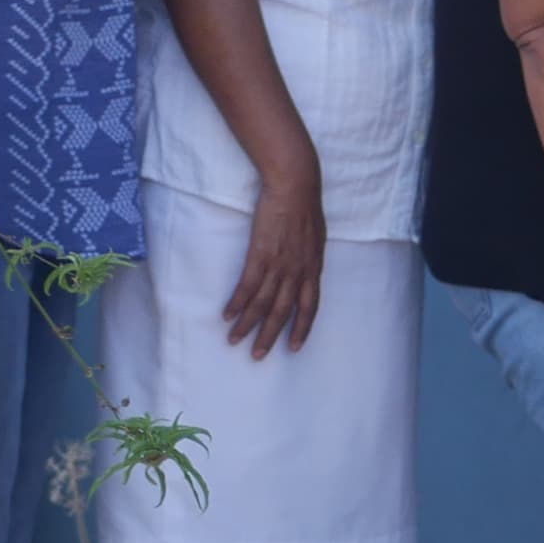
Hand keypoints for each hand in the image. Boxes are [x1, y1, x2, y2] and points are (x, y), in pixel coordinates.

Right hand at [225, 159, 326, 359]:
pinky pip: (248, 286)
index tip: (295, 348)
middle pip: (284, 311)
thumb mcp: (316, 237)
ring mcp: (279, 264)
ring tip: (235, 341)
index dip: (302, 328)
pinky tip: (227, 315)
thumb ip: (310, 257)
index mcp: (314, 267)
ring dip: (248, 324)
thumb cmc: (306, 207)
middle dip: (270, 336)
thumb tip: (306, 268)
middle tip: (258, 356)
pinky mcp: (261, 254)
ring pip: (263, 303)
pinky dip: (237, 303)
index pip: (311, 306)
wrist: (295, 186)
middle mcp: (298, 271)